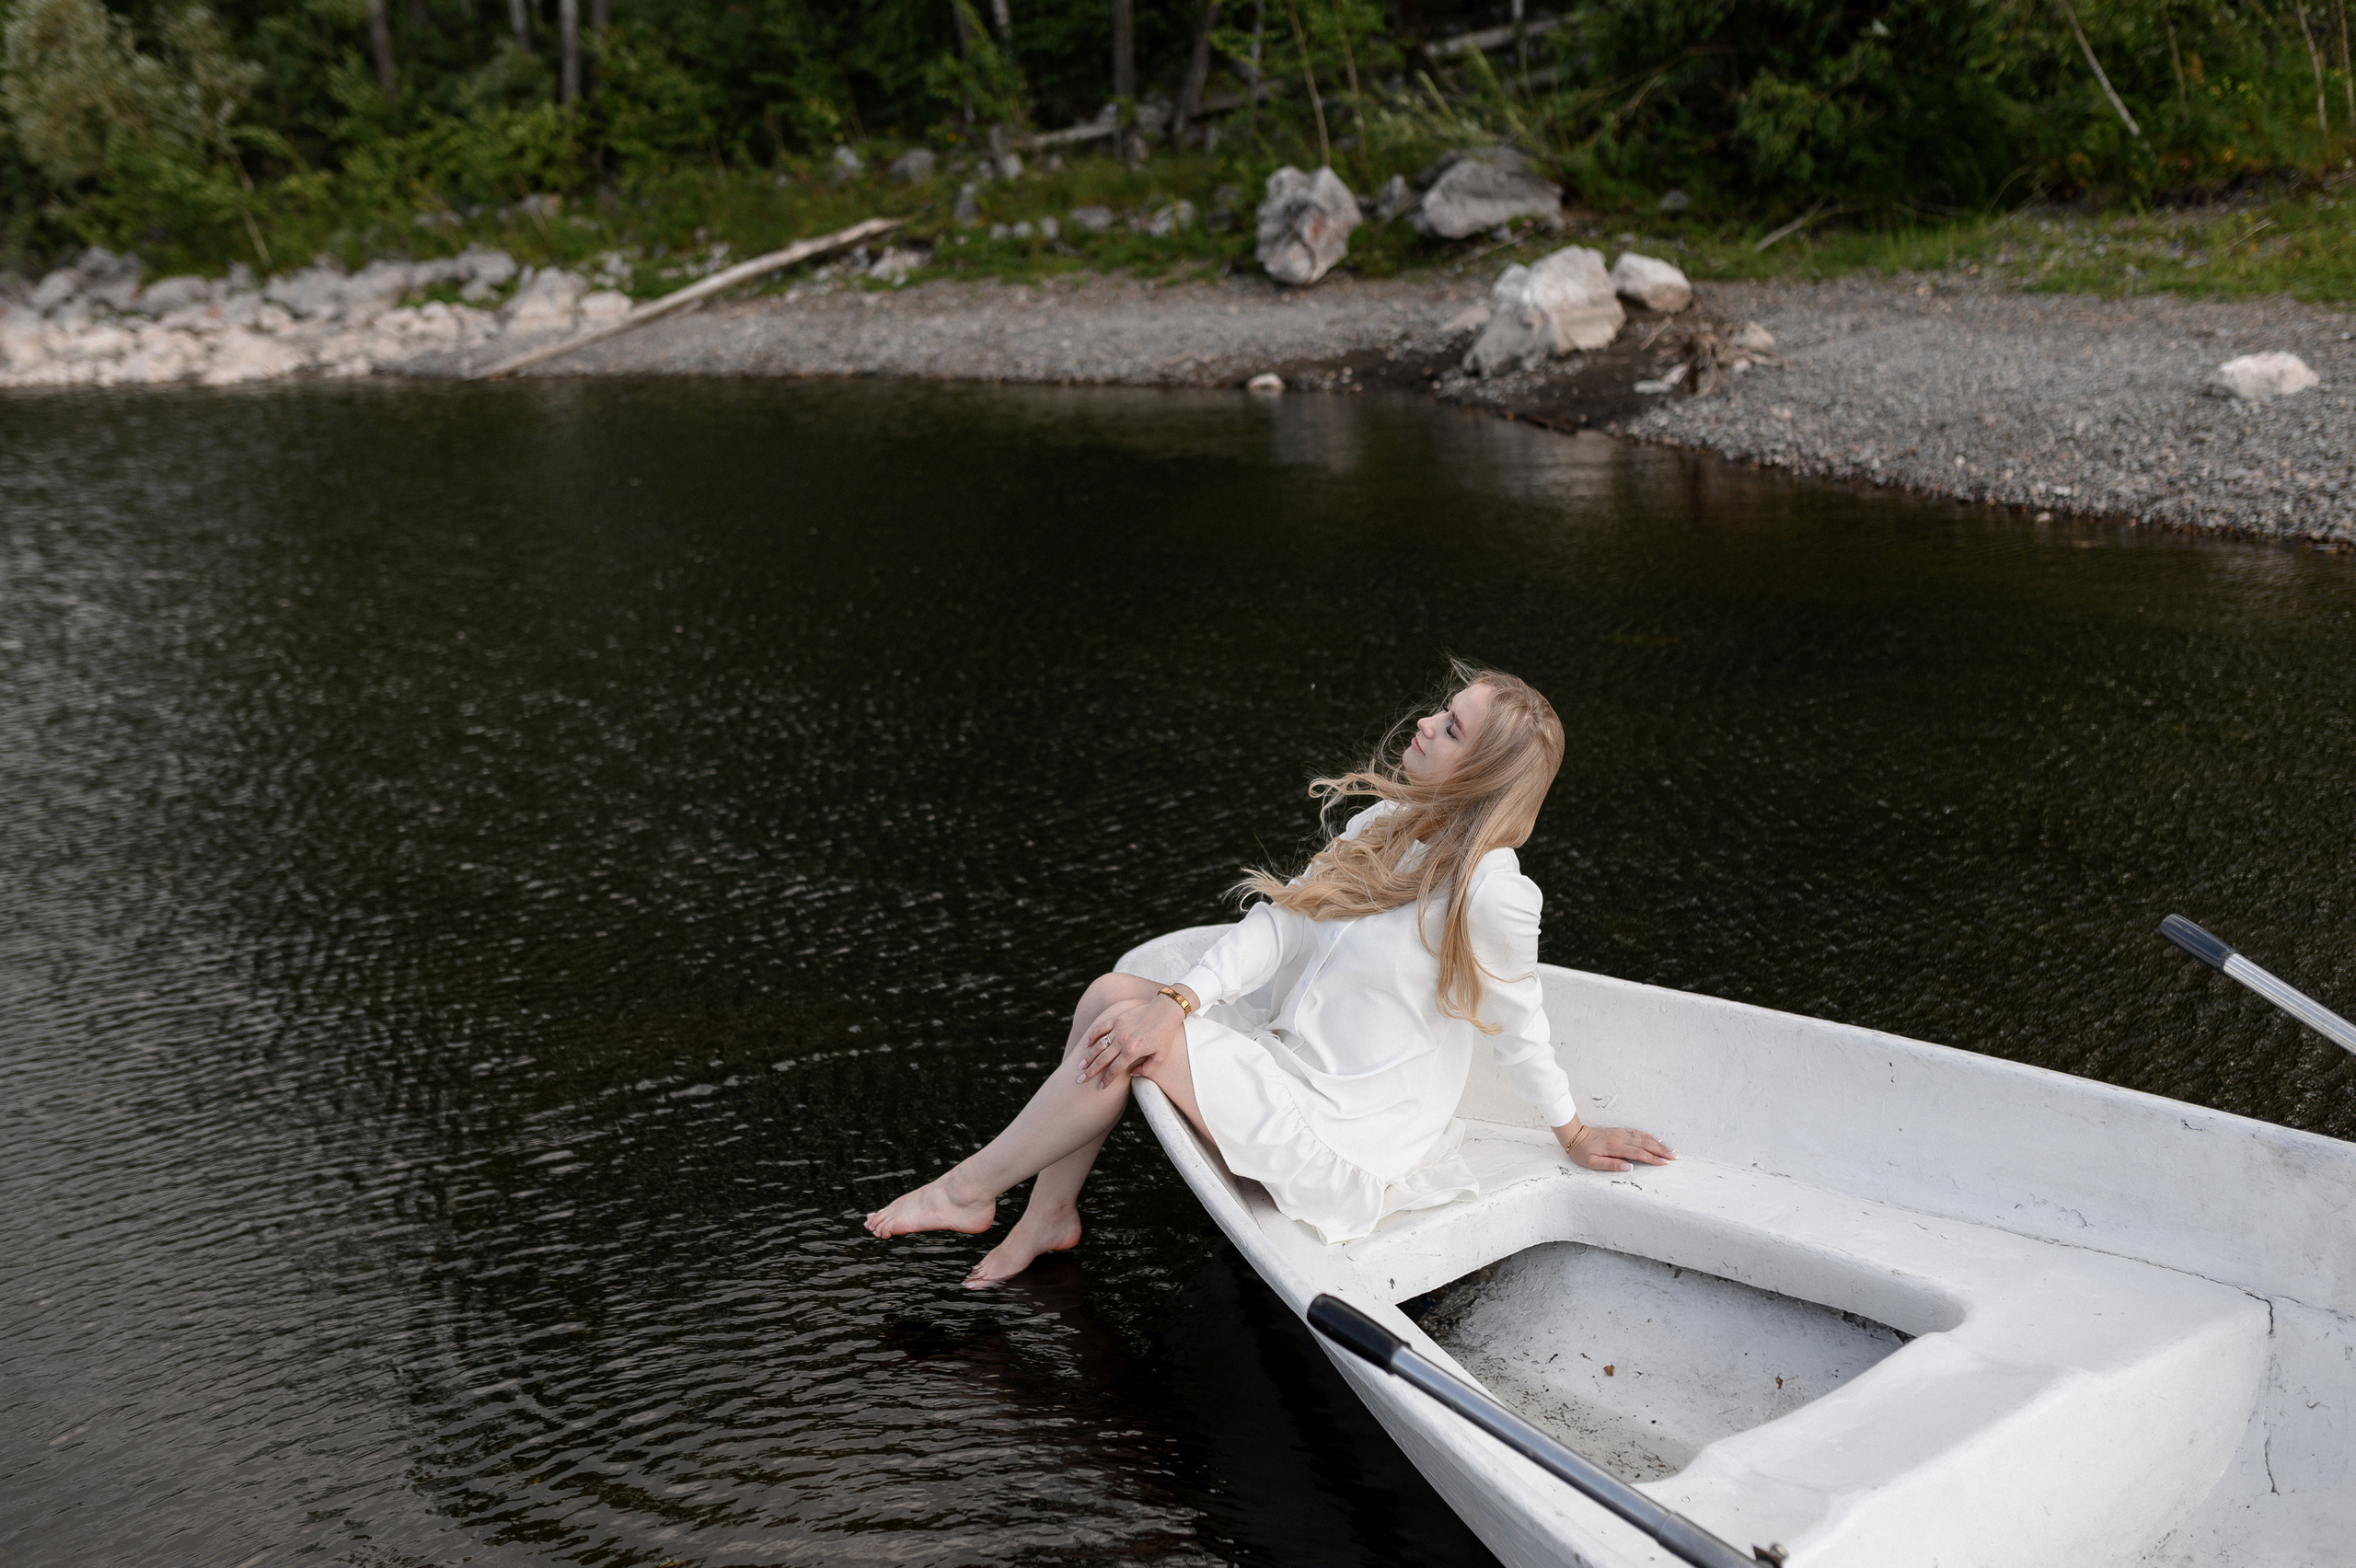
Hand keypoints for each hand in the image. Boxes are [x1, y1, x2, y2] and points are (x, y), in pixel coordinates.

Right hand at [1075, 993, 1187, 1088]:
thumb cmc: (1165, 1034)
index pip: (1115, 1070)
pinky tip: (1086, 1044)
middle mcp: (1122, 1041)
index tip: (1100, 1087)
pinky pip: (1101, 1028)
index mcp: (1132, 1052)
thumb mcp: (1161, 1056)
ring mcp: (1118, 1029)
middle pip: (1102, 1060)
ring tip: (1080, 1066)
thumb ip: (1146, 1069)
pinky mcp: (1117, 1019)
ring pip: (1098, 1045)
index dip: (1106, 1080)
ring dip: (1088, 1056)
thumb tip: (1132, 1075)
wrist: (1165, 1011)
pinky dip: (1092, 1036)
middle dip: (1091, 1071)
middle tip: (1081, 1080)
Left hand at [1557, 1117, 1675, 1172]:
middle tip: (1674, 1156)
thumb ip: (1610, 1165)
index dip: (1652, 1158)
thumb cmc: (1581, 1151)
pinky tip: (1655, 1139)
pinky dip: (1648, 1136)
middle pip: (1645, 1145)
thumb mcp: (1591, 1162)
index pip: (1638, 1153)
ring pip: (1643, 1138)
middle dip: (1661, 1151)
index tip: (1664, 1163)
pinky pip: (1636, 1132)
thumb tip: (1628, 1167)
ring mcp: (1620, 1133)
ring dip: (1657, 1144)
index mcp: (1615, 1147)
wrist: (1575, 1135)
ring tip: (1670, 1149)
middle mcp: (1620, 1138)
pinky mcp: (1619, 1131)